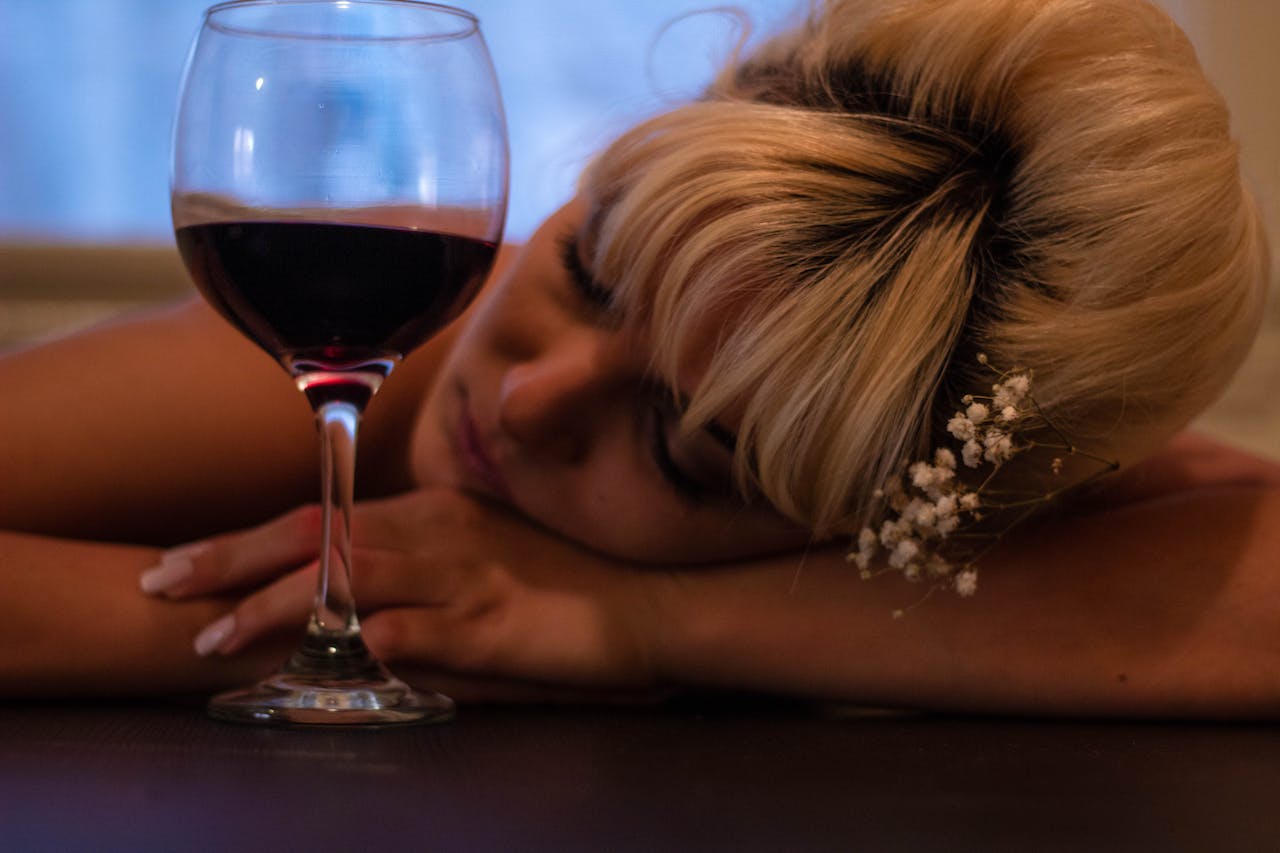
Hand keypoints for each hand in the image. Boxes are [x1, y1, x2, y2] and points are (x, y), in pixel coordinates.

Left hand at [140, 488, 669, 702]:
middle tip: (163, 584)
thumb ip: (415, 568)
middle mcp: (439, 530)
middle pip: (317, 537)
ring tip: (214, 635)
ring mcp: (465, 574)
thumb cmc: (563, 581)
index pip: (321, 517)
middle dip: (232, 562)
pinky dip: (368, 638)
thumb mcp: (481, 558)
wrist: (648, 601)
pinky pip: (421, 628)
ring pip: (352, 579)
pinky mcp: (494, 624)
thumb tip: (350, 599)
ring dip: (278, 607)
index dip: (247, 540)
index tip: (185, 561)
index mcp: (432, 510)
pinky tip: (325, 652)